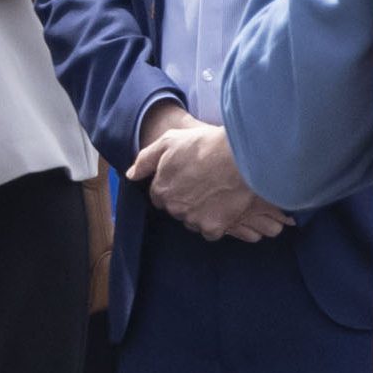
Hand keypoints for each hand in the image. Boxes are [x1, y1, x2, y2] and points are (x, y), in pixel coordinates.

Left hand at [129, 104, 287, 243]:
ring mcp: (193, 220)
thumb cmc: (206, 146)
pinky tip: (224, 206)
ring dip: (200, 211)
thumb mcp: (170, 141)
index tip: (186, 176)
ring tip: (216, 193)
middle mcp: (174, 208)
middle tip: (203, 183)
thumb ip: (146, 159)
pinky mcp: (213, 229)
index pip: (159, 195)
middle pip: (176, 208)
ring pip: (192, 220)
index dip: (172, 185)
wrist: (241, 158)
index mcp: (161, 188)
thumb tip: (131, 175)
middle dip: (185, 199)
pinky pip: (210, 231)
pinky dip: (216, 222)